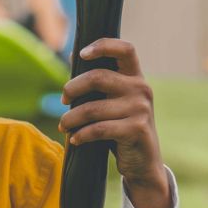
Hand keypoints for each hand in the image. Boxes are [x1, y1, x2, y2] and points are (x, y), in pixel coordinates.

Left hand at [58, 38, 173, 207]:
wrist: (144, 162)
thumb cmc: (122, 127)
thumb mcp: (114, 101)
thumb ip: (98, 81)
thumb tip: (71, 54)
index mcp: (136, 77)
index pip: (125, 49)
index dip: (103, 45)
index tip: (82, 54)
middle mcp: (141, 89)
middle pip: (98, 77)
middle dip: (73, 88)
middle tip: (63, 99)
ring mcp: (140, 109)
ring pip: (92, 108)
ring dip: (71, 118)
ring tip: (63, 125)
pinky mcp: (136, 129)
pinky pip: (98, 129)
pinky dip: (81, 135)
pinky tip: (75, 139)